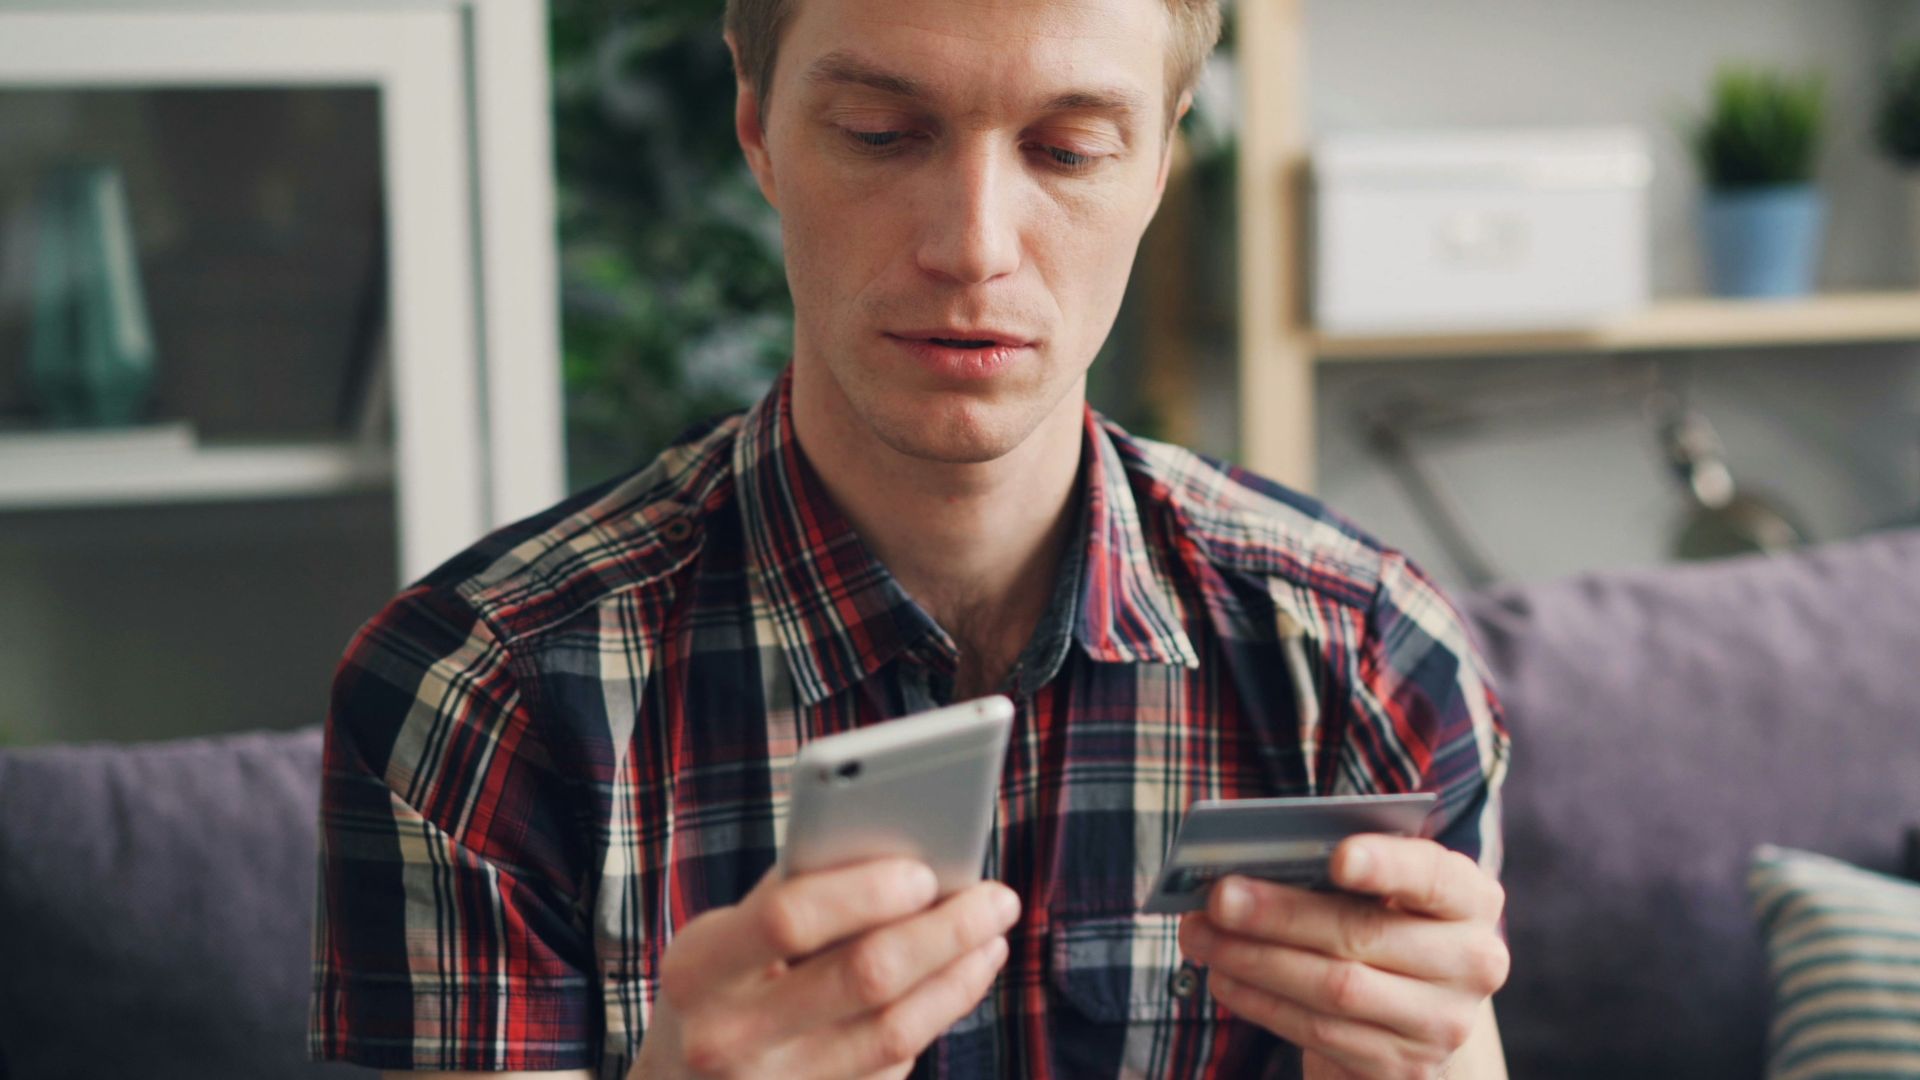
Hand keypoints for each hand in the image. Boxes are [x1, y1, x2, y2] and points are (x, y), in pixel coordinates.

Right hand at [630, 858, 1018, 1079]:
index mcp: (699, 971)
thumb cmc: (711, 991)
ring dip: (959, 976)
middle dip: (944, 930)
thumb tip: (899, 851)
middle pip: (865, 977)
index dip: (865, 891)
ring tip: (990, 935)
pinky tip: (960, 978)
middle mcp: (731, 1039)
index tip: (926, 870)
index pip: (790, 919)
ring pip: (896, 1031)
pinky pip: (894, 1066)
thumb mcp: (718, 940)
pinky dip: (935, 1015)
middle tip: (997, 897)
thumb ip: (791, 896)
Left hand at [1176, 836, 1507, 1079]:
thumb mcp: (1380, 885)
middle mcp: (1473, 961)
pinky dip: (1261, 1002)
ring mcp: (1443, 1022)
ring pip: (1334, 989)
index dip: (1387, 865)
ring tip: (1200, 934)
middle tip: (1217, 897)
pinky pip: (1320, 1033)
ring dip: (1254, 960)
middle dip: (1279, 915)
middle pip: (1363, 934)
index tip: (1336, 857)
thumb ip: (1337, 867)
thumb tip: (1249, 866)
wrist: (1409, 1004)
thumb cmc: (1380, 918)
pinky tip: (1223, 977)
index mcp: (1470, 897)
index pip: (1433, 876)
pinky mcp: (1404, 1066)